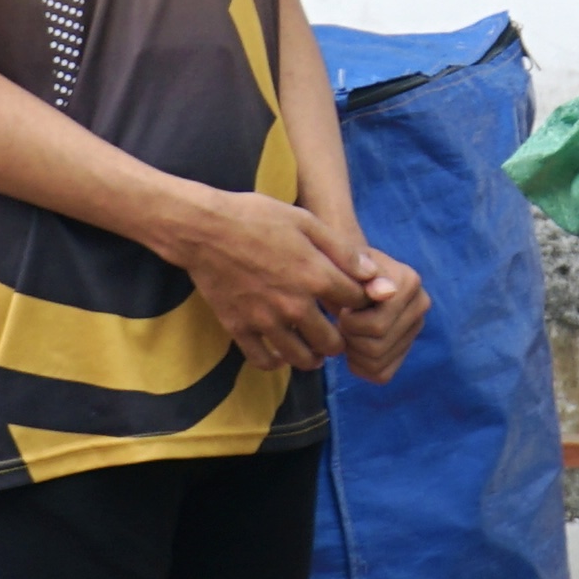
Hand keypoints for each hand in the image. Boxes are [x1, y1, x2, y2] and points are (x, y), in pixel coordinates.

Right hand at [160, 184, 368, 373]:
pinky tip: (281, 351)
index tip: (354, 301)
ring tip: (313, 347)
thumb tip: (374, 275)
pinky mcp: (240, 329)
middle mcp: (295, 305)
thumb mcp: (306, 222)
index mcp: (316, 276)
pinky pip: (264, 361)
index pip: (356, 304)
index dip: (361, 302)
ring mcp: (266, 321)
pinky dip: (277, 361)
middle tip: (335, 330)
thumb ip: (342, 250)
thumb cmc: (257, 217)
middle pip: (333, 342)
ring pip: (302, 358)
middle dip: (340, 337)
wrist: (204, 229)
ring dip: (313, 356)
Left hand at [314, 206, 423, 383]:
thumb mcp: (344, 266)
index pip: (377, 326)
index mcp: (409, 282)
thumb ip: (361, 272)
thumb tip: (386, 292)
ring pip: (377, 362)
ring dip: (352, 350)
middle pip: (377, 346)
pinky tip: (353, 345)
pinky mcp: (406, 351)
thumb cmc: (342, 270)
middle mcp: (420, 305)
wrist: (346, 277)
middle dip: (350, 337)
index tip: (344, 307)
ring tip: (347, 331)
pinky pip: (381, 374)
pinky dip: (359, 365)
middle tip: (342, 321)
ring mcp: (415, 330)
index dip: (350, 322)